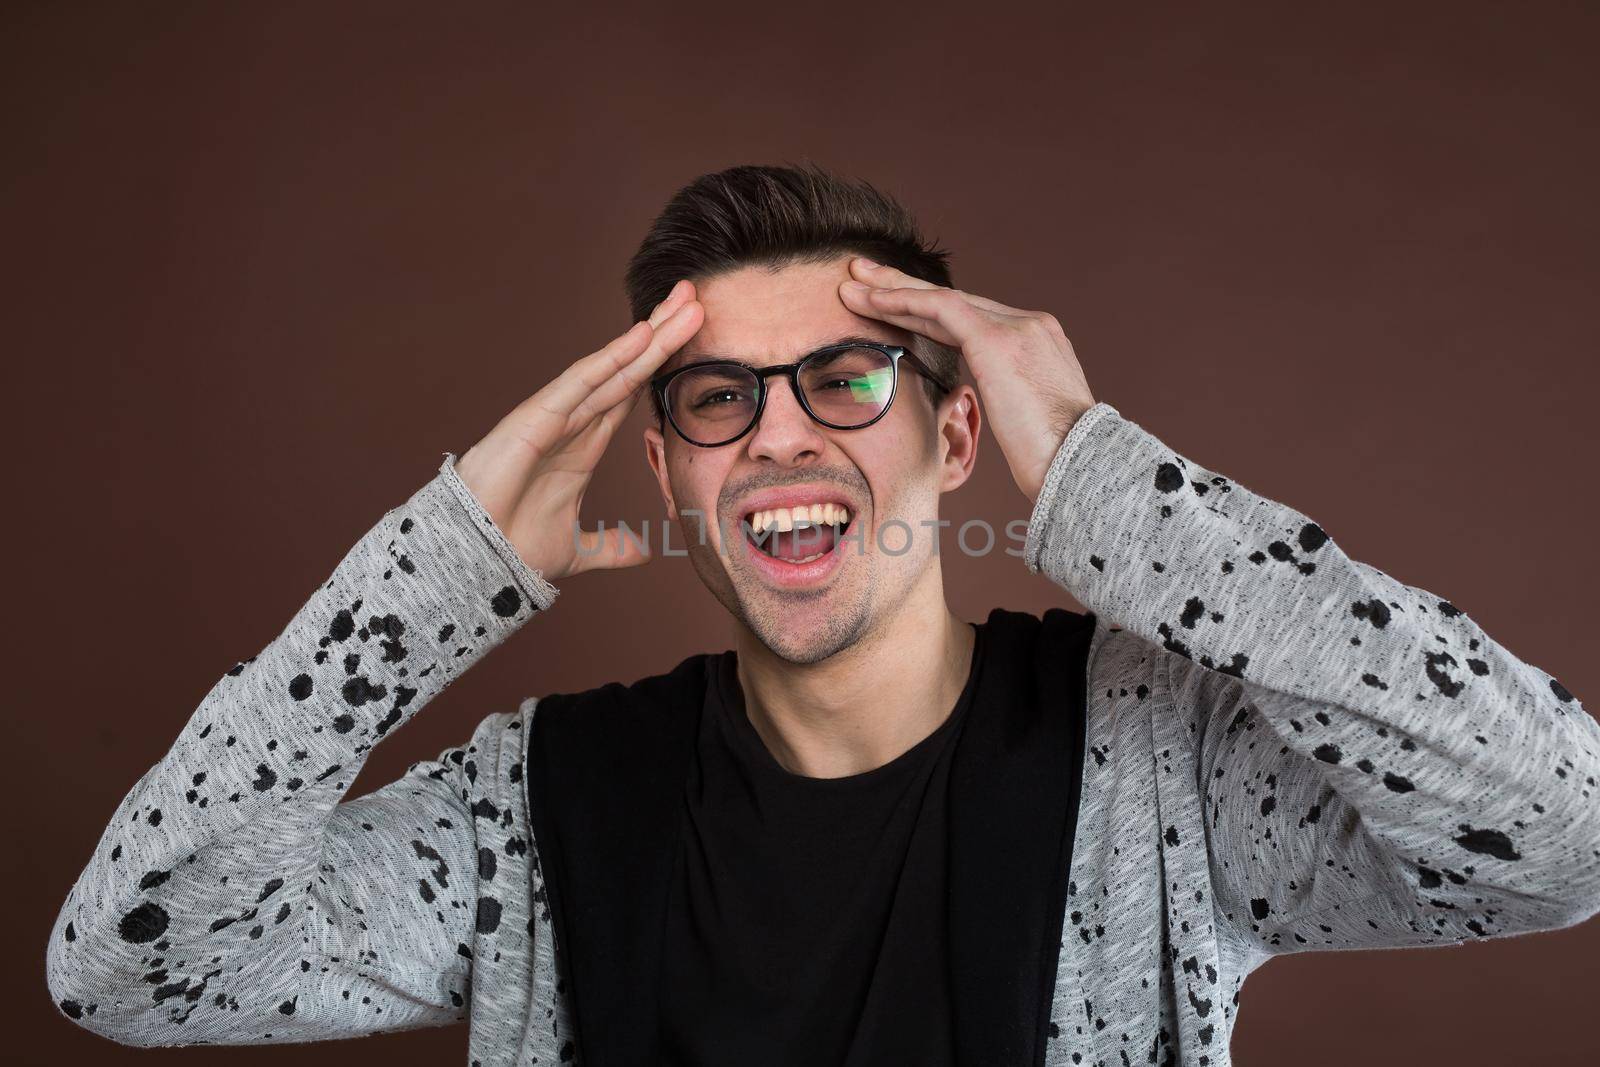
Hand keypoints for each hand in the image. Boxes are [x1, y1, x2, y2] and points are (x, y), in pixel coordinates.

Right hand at [454, 281, 702, 579]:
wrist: (479, 566)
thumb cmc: (515, 549)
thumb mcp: (579, 549)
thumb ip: (611, 546)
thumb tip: (641, 549)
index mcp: (584, 446)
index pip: (630, 392)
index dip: (659, 363)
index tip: (692, 335)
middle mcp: (573, 423)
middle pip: (627, 369)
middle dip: (661, 334)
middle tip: (695, 297)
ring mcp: (554, 417)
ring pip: (610, 367)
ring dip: (648, 336)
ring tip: (683, 302)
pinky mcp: (534, 419)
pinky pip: (579, 383)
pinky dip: (610, 359)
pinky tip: (640, 336)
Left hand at [838, 258, 1094, 501]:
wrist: (1080, 467)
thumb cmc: (1054, 460)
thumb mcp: (1025, 419)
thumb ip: (999, 396)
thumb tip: (969, 404)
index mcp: (1037, 341)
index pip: (971, 318)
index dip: (926, 311)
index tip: (892, 307)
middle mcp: (1030, 324)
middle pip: (954, 300)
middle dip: (904, 287)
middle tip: (863, 275)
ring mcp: (1016, 328)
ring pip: (942, 298)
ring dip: (891, 291)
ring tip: (851, 283)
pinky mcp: (997, 341)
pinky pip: (939, 309)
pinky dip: (901, 302)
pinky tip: (871, 301)